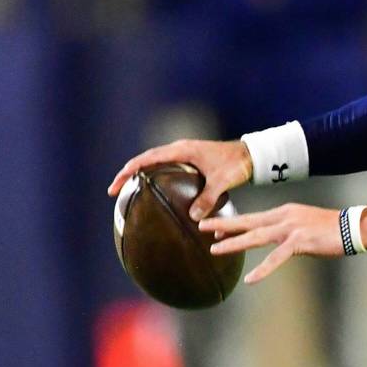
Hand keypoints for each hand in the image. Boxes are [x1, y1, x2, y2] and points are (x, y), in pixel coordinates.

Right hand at [107, 139, 252, 220]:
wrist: (252, 154)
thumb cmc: (237, 164)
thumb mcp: (222, 182)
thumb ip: (208, 198)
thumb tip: (192, 217)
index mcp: (182, 150)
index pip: (147, 159)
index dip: (129, 171)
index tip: (115, 185)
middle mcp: (180, 149)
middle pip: (146, 159)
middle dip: (128, 173)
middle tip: (114, 191)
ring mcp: (185, 153)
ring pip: (155, 162)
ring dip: (141, 173)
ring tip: (129, 191)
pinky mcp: (191, 159)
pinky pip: (166, 166)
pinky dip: (155, 176)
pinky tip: (155, 191)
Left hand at [199, 203, 344, 282]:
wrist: (353, 227)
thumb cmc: (332, 228)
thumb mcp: (305, 224)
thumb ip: (288, 230)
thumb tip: (277, 240)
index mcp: (285, 212)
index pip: (254, 218)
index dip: (233, 223)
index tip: (214, 228)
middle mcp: (284, 217)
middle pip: (248, 222)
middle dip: (224, 225)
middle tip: (202, 227)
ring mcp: (291, 229)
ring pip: (256, 237)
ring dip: (234, 243)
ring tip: (215, 249)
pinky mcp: (300, 242)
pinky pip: (276, 258)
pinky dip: (262, 269)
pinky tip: (250, 279)